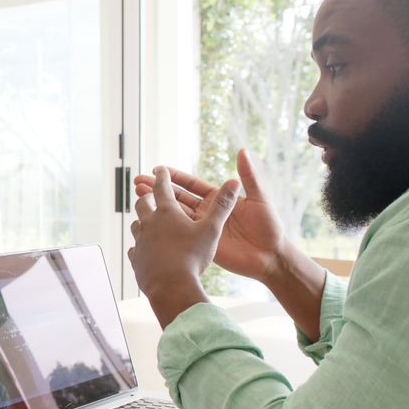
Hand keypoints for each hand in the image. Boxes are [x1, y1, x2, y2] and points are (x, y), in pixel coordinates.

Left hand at [128, 166, 237, 324]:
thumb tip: (235, 182)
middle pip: (143, 204)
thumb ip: (222, 206)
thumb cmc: (192, 256)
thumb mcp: (212, 230)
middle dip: (147, 196)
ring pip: (136, 225)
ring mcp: (140, 241)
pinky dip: (138, 246)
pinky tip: (142, 249)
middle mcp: (149, 223)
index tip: (160, 169)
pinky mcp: (136, 259)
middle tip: (148, 194)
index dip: (162, 176)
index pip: (162, 186)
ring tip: (145, 221)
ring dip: (141, 221)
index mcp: (167, 212)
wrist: (170, 286)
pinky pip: (134, 249)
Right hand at [132, 150, 285, 281]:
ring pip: (174, 214)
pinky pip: (179, 232)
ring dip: (156, 205)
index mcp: (218, 198)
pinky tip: (149, 221)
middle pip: (177, 197)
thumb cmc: (269, 226)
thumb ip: (247, 176)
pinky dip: (164, 226)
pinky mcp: (201, 243)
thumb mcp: (259, 198)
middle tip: (139, 181)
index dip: (174, 177)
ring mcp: (202, 228)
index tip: (158, 170)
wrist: (270, 256)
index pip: (191, 184)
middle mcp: (207, 211)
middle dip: (157, 189)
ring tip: (138, 196)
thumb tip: (242, 151)